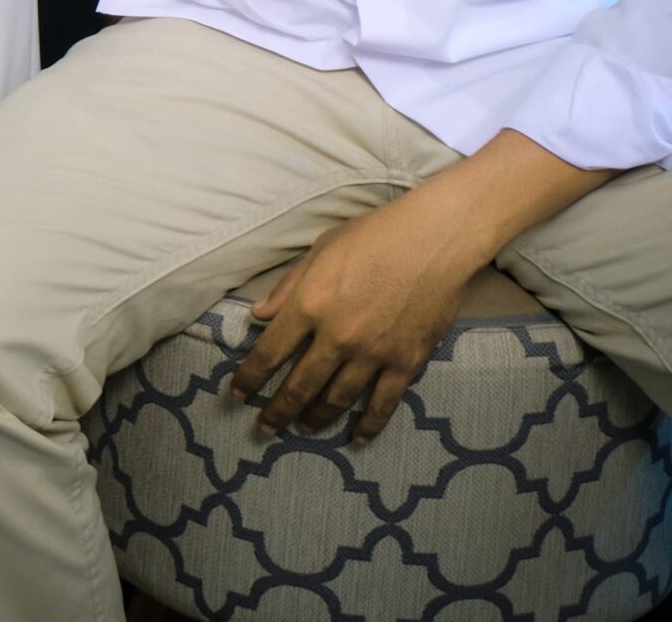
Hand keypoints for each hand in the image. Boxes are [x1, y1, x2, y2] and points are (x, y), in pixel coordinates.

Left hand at [229, 182, 486, 441]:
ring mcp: (371, 354)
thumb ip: (289, 285)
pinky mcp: (404, 364)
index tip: (238, 395)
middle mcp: (336, 336)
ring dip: (315, 418)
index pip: (269, 353)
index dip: (249, 378)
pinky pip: (382, 405)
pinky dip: (367, 425)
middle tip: (266, 427)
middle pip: (299, 387)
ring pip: (336, 400)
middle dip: (277, 411)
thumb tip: (258, 314)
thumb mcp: (322, 249)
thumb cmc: (374, 234)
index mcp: (309, 304)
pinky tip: (356, 437)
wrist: (433, 239)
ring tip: (304, 427)